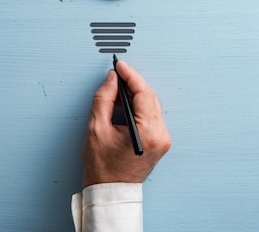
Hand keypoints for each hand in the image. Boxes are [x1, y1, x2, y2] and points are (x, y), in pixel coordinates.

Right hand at [82, 60, 170, 186]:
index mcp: (148, 133)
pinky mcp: (159, 142)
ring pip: (152, 104)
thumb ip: (104, 99)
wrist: (110, 192)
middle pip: (150, 97)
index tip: (120, 66)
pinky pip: (151, 115)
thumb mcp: (96, 129)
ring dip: (136, 94)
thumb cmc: (103, 168)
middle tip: (116, 75)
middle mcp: (160, 136)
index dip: (131, 76)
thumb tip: (112, 80)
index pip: (143, 93)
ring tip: (118, 88)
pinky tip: (126, 103)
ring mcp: (162, 140)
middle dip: (133, 83)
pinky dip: (139, 105)